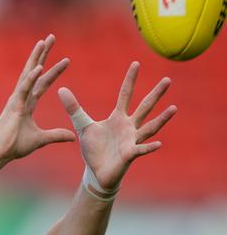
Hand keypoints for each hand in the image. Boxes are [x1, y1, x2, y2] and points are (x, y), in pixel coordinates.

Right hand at [0, 34, 75, 163]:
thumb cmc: (13, 146)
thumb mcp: (40, 139)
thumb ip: (56, 135)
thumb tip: (73, 136)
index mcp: (27, 103)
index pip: (43, 83)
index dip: (54, 71)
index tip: (66, 60)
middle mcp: (21, 97)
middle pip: (34, 71)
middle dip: (43, 54)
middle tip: (51, 37)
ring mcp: (16, 100)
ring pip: (28, 74)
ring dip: (36, 57)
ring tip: (43, 42)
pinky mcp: (14, 106)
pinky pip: (24, 88)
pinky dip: (31, 77)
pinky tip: (39, 67)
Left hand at [58, 62, 176, 191]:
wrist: (96, 171)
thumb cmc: (94, 148)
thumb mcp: (82, 125)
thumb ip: (73, 108)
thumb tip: (60, 89)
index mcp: (117, 117)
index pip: (125, 94)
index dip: (130, 80)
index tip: (136, 63)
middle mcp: (129, 126)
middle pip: (144, 107)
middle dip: (155, 94)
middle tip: (167, 79)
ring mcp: (131, 140)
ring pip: (149, 127)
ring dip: (161, 119)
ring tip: (173, 108)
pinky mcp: (129, 155)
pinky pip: (140, 150)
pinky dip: (149, 147)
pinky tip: (159, 143)